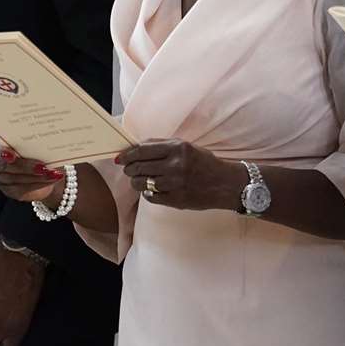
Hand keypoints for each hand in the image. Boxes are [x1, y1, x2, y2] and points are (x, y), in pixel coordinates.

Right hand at [0, 140, 64, 203]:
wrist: (39, 169)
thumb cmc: (33, 151)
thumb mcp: (32, 144)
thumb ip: (32, 142)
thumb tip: (44, 139)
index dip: (3, 153)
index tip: (13, 155)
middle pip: (6, 167)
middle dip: (25, 167)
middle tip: (42, 166)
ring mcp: (0, 179)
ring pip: (15, 179)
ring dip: (36, 177)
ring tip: (52, 173)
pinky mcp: (9, 191)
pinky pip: (22, 189)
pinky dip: (39, 184)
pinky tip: (52, 179)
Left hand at [114, 139, 240, 210]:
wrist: (225, 183)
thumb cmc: (204, 162)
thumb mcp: (185, 146)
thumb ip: (161, 145)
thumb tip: (136, 147)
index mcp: (177, 149)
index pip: (142, 151)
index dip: (127, 155)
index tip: (120, 158)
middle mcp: (175, 165)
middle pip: (138, 168)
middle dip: (129, 169)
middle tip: (128, 170)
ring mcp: (175, 184)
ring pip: (141, 184)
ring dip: (136, 182)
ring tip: (140, 180)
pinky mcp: (176, 200)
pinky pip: (151, 197)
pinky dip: (148, 193)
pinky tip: (153, 189)